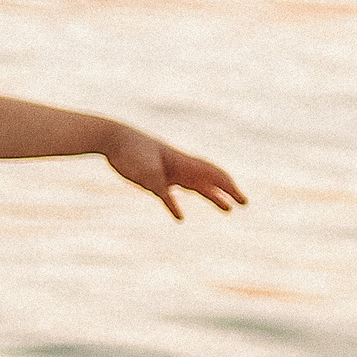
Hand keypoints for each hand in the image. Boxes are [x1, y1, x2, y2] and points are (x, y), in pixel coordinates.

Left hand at [100, 125, 244, 219]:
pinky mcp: (153, 180)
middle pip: (209, 182)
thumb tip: (175, 212)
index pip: (212, 175)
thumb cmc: (132, 150)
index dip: (229, 187)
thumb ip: (161, 188)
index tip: (241, 200)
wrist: (113, 139)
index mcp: (183, 163)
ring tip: (227, 209)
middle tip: (242, 204)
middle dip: (227, 192)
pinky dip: (175, 206)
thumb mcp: (147, 171)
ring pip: (195, 187)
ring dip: (212, 197)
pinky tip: (179, 217)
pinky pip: (169, 196)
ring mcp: (168, 173)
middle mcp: (179, 168)